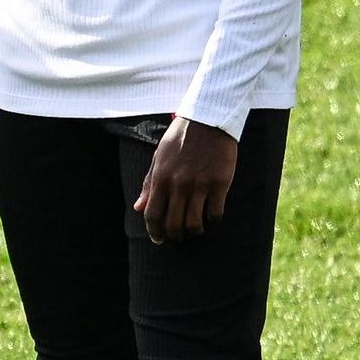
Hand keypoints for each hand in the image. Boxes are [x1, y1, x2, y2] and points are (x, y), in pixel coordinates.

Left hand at [136, 118, 240, 240]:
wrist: (209, 120)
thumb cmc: (181, 138)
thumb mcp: (159, 157)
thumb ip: (149, 184)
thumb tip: (138, 207)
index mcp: (161, 178)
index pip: (153, 214)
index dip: (154, 231)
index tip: (158, 239)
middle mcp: (179, 184)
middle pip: (173, 224)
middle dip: (174, 236)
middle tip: (179, 237)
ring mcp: (200, 185)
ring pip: (194, 223)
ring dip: (194, 231)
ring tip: (196, 229)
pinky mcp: (220, 183)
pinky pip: (215, 212)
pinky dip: (212, 219)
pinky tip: (212, 215)